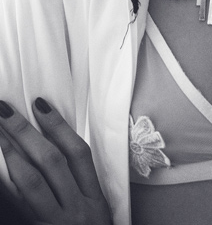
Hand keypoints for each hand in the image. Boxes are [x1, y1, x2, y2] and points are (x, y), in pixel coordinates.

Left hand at [0, 98, 111, 224]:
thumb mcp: (95, 214)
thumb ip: (78, 186)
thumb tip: (54, 149)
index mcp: (94, 201)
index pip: (78, 155)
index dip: (59, 127)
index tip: (40, 104)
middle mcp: (76, 211)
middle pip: (51, 162)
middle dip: (26, 133)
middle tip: (5, 110)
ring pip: (31, 183)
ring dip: (11, 153)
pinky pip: (18, 207)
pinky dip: (6, 186)